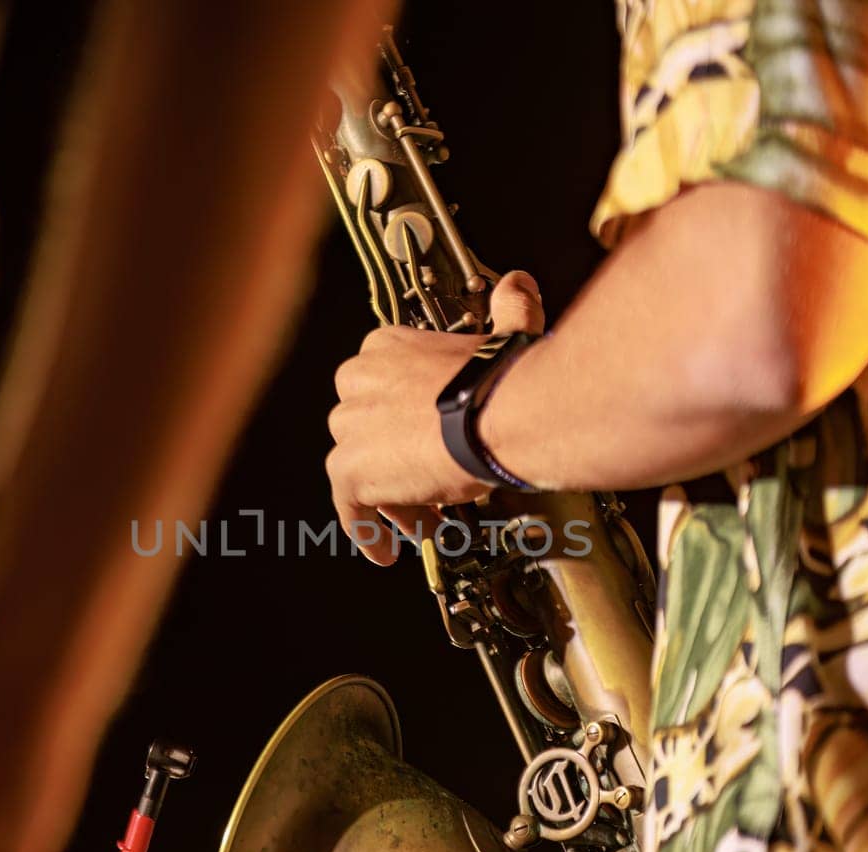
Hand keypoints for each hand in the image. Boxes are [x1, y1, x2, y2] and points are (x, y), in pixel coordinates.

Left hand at [327, 271, 544, 564]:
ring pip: (359, 470)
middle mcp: (358, 380)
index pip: (376, 389)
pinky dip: (365, 529)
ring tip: (426, 521)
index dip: (402, 423)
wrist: (504, 414)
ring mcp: (351, 425)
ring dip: (390, 497)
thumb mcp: (506, 334)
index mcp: (387, 346)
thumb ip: (508, 309)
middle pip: (364, 431)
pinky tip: (385, 550)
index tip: (427, 443)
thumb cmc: (506, 380)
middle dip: (396, 462)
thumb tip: (519, 286)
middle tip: (433, 487)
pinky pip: (348, 507)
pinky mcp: (351, 468)